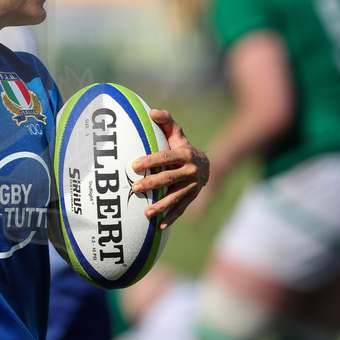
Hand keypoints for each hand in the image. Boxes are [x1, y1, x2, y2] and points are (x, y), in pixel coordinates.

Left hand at [130, 109, 209, 229]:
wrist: (204, 164)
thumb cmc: (181, 146)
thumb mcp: (176, 133)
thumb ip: (166, 121)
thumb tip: (151, 112)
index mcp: (185, 154)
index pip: (166, 157)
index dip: (151, 161)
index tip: (134, 165)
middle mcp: (191, 171)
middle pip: (169, 178)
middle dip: (151, 184)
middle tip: (134, 188)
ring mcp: (192, 186)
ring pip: (175, 197)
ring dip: (161, 205)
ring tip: (145, 213)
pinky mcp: (192, 198)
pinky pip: (181, 209)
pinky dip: (171, 218)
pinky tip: (160, 226)